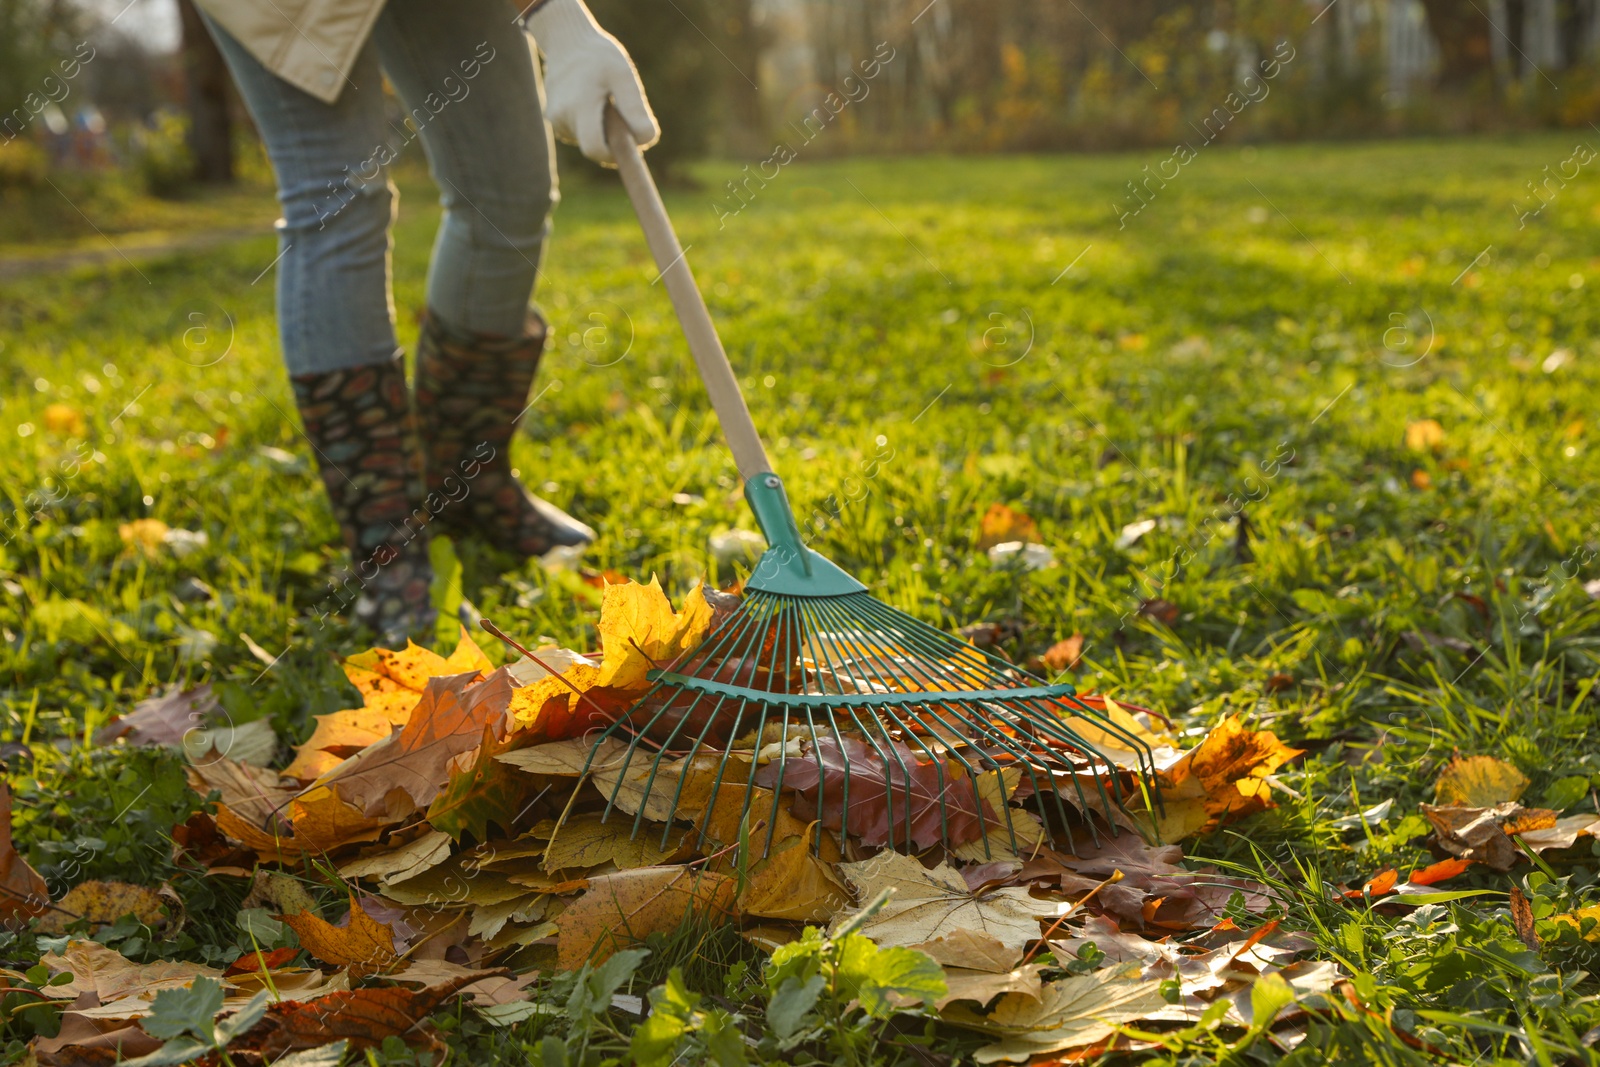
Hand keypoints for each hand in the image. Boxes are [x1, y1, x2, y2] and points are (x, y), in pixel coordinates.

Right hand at [523, 0, 658, 165]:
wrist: (566, 41)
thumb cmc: (599, 56)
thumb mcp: (623, 75)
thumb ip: (634, 108)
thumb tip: (645, 140)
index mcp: (580, 106)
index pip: (595, 149)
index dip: (614, 154)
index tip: (628, 144)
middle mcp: (562, 116)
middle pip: (593, 148)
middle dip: (611, 141)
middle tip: (621, 114)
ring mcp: (555, 119)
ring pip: (587, 140)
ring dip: (602, 130)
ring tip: (604, 99)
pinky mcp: (554, 119)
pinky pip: (579, 133)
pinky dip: (591, 124)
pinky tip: (591, 101)